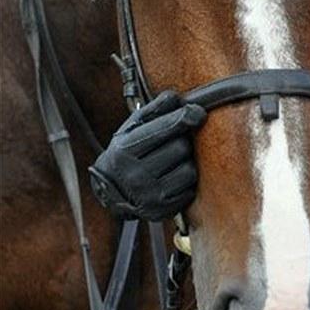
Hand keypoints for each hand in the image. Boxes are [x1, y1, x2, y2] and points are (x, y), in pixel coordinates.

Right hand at [88, 90, 206, 220]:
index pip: (165, 128)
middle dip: (181, 141)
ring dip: (186, 162)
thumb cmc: (126, 153)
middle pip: (181, 147)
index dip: (186, 117)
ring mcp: (149, 196)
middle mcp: (135, 175)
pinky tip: (172, 177)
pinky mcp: (162, 211)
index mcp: (126, 150)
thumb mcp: (132, 128)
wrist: (111, 192)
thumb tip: (177, 98)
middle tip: (172, 143)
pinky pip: (191, 189)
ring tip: (172, 161)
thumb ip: (155, 110)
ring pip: (190, 169)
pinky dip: (186, 181)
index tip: (198, 112)